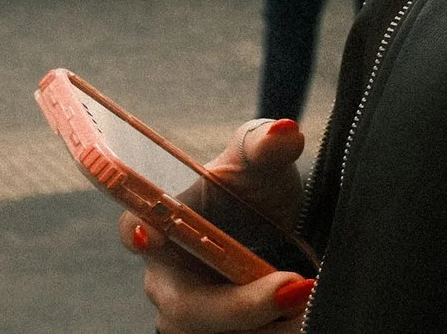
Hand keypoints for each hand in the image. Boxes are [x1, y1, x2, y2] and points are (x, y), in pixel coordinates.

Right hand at [120, 117, 314, 331]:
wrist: (282, 227)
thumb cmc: (257, 187)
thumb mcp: (264, 161)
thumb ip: (268, 145)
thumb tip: (282, 133)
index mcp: (162, 223)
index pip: (135, 228)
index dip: (138, 232)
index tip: (149, 233)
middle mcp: (168, 277)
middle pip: (186, 308)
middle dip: (238, 305)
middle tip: (293, 287)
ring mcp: (191, 314)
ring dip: (264, 324)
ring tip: (311, 301)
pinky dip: (274, 331)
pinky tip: (305, 317)